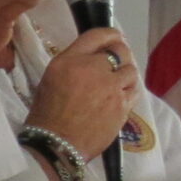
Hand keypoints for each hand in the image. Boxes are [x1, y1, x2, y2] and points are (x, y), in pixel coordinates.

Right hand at [26, 28, 142, 161]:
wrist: (56, 146)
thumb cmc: (46, 114)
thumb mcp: (51, 79)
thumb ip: (74, 64)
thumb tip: (96, 58)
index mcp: (69, 61)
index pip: (97, 35)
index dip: (110, 34)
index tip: (114, 38)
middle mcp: (92, 69)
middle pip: (120, 50)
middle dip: (121, 54)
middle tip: (117, 62)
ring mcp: (110, 88)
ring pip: (131, 70)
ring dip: (125, 74)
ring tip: (117, 83)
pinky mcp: (122, 105)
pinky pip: (134, 90)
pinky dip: (128, 90)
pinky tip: (119, 96)